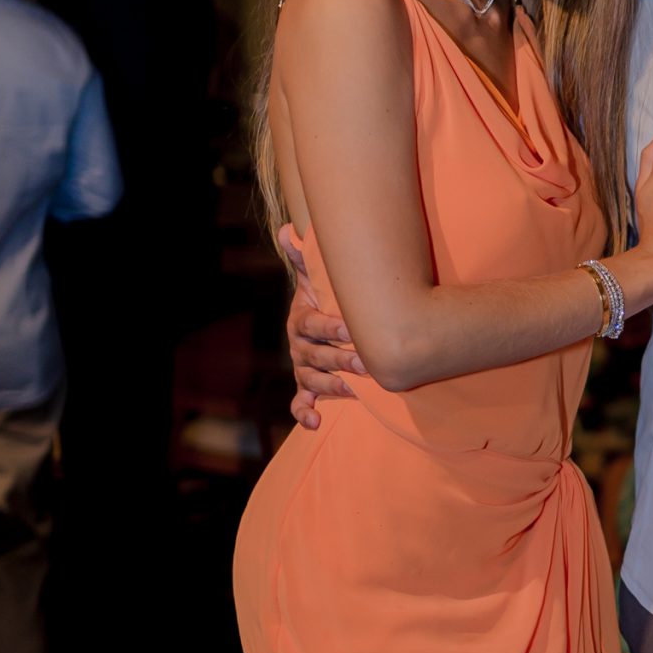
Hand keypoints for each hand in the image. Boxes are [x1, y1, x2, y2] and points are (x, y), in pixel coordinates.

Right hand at [279, 221, 363, 429]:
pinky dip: (304, 414)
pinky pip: (299, 403)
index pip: (312, 325)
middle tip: (365, 362)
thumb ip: (305, 258)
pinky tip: (314, 422)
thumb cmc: (327, 298)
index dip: (330, 328)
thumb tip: (288, 230)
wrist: (327, 320)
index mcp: (300, 320)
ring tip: (353, 390)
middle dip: (340, 359)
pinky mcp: (308, 388)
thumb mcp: (317, 278)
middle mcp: (299, 347)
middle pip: (317, 356)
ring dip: (332, 386)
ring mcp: (304, 369)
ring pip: (313, 380)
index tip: (350, 328)